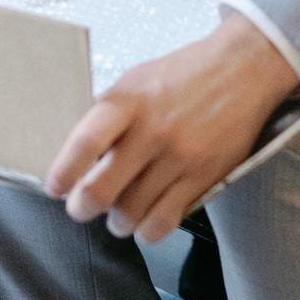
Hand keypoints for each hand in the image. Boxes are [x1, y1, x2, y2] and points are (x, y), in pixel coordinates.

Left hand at [45, 13, 299, 240]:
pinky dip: (147, 231)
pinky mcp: (204, 177)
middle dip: (83, 208)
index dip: (64, 171)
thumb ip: (109, 113)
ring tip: (118, 216)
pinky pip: (164, 222)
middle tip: (82, 208)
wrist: (244, 69)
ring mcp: (180, 157)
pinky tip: (146, 221)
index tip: (55, 187)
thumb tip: (75, 151)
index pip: (86, 142)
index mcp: (129, 102)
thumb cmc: (183, 74)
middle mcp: (153, 131)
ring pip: (131, 214)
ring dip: (117, 222)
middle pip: (102, 190)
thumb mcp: (137, 80)